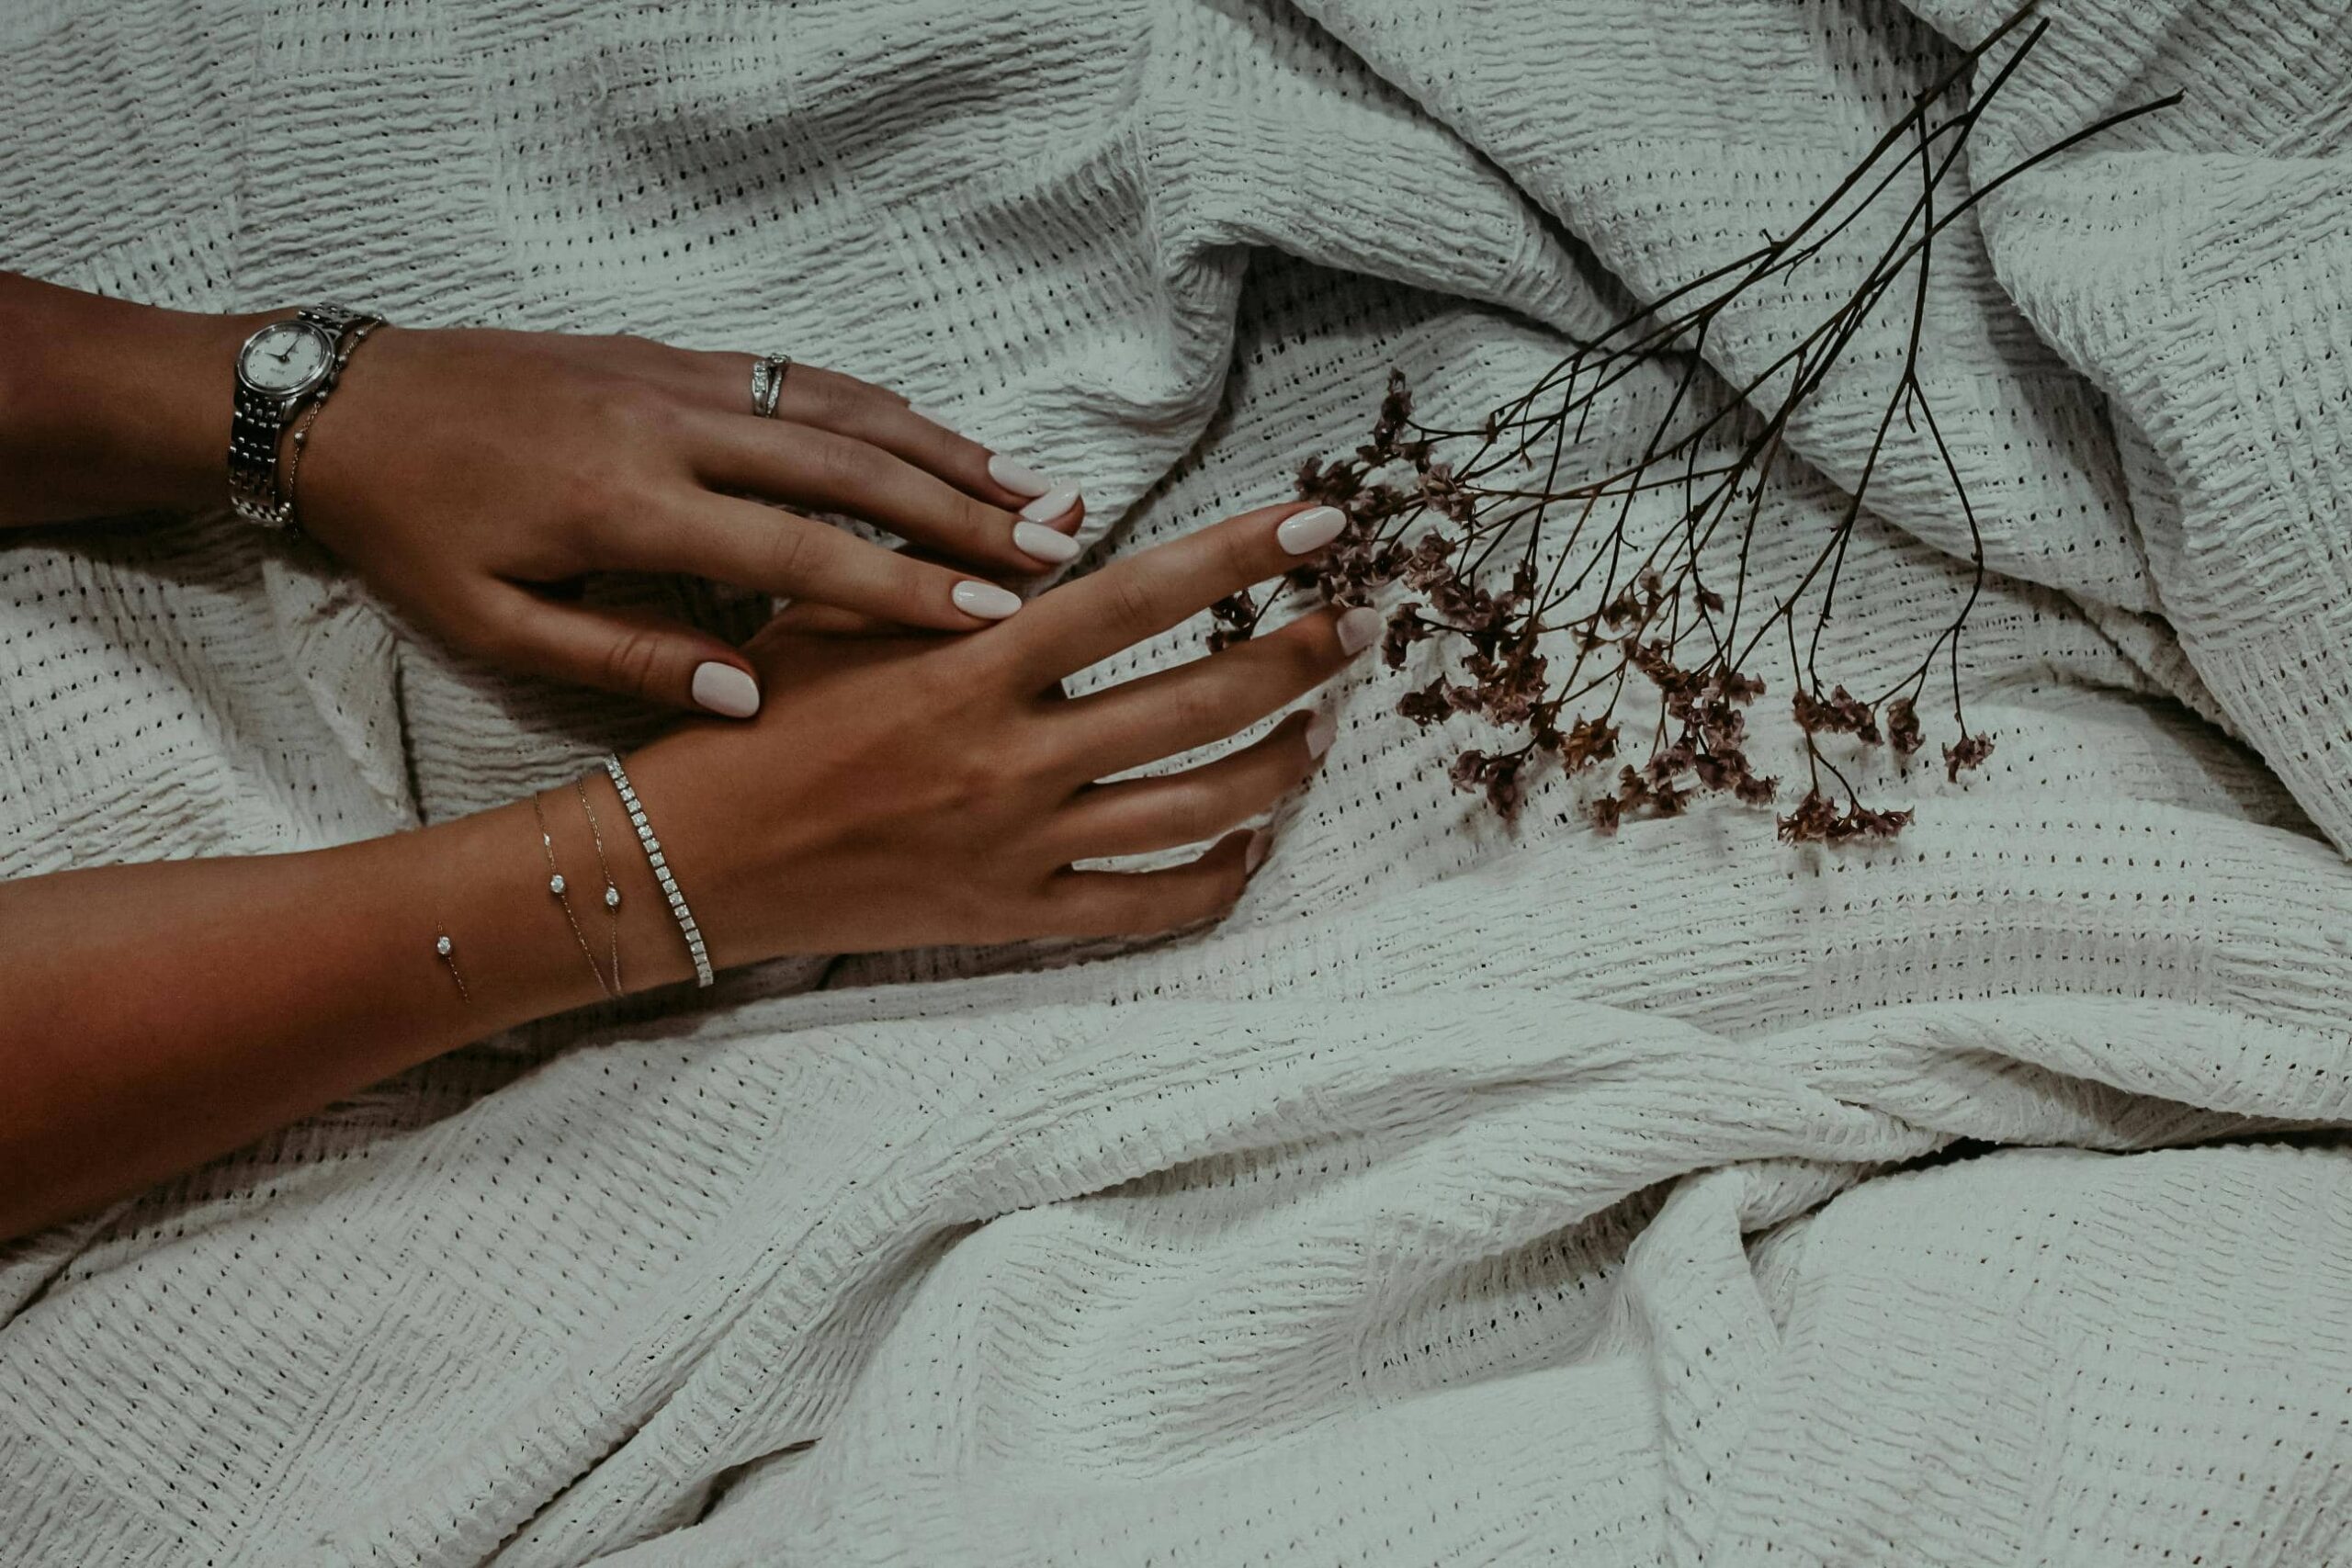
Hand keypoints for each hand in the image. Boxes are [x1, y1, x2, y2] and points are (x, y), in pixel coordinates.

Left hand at [291, 324, 1087, 715]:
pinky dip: (884, 410)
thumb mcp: (493, 628)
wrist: (343, 402)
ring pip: (840, 410)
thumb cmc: (414, 534)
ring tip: (1038, 489)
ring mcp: (678, 380)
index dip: (903, 586)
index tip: (994, 616)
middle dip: (964, 511)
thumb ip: (625, 662)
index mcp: (627, 508)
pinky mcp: (673, 355)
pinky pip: (801, 379)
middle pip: (848, 468)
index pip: (797, 552)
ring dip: (947, 449)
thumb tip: (749, 697)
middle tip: (1062, 547)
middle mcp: (671, 430)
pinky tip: (944, 441)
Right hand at [619, 501, 1374, 961]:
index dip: (1238, 555)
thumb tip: (1074, 508)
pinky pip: (1145, 908)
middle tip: (1354, 632)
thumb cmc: (757, 721)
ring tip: (1315, 733)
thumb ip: (958, 567)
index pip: (1138, 594)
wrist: (688, 862)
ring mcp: (1017, 845)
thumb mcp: (837, 617)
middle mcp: (1010, 757)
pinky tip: (1248, 846)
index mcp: (972, 666)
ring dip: (1275, 765)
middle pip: (1196, 703)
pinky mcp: (1011, 916)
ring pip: (1193, 809)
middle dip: (1296, 662)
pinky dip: (1215, 880)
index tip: (1316, 529)